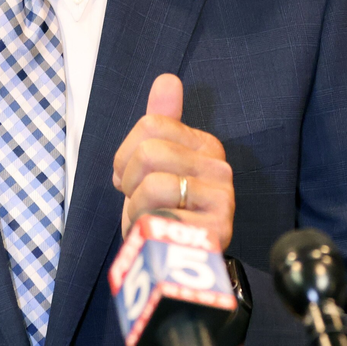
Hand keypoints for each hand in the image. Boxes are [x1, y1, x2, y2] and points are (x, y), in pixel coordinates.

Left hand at [112, 73, 235, 251]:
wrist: (181, 266)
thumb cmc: (165, 213)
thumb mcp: (159, 165)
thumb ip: (163, 122)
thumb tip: (167, 79)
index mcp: (204, 145)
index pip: (151, 125)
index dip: (125, 155)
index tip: (130, 177)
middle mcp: (219, 167)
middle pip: (148, 151)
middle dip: (129, 183)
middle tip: (139, 202)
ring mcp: (221, 198)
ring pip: (152, 183)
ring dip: (135, 209)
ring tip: (148, 220)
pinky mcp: (216, 229)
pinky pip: (160, 216)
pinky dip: (146, 229)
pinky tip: (158, 236)